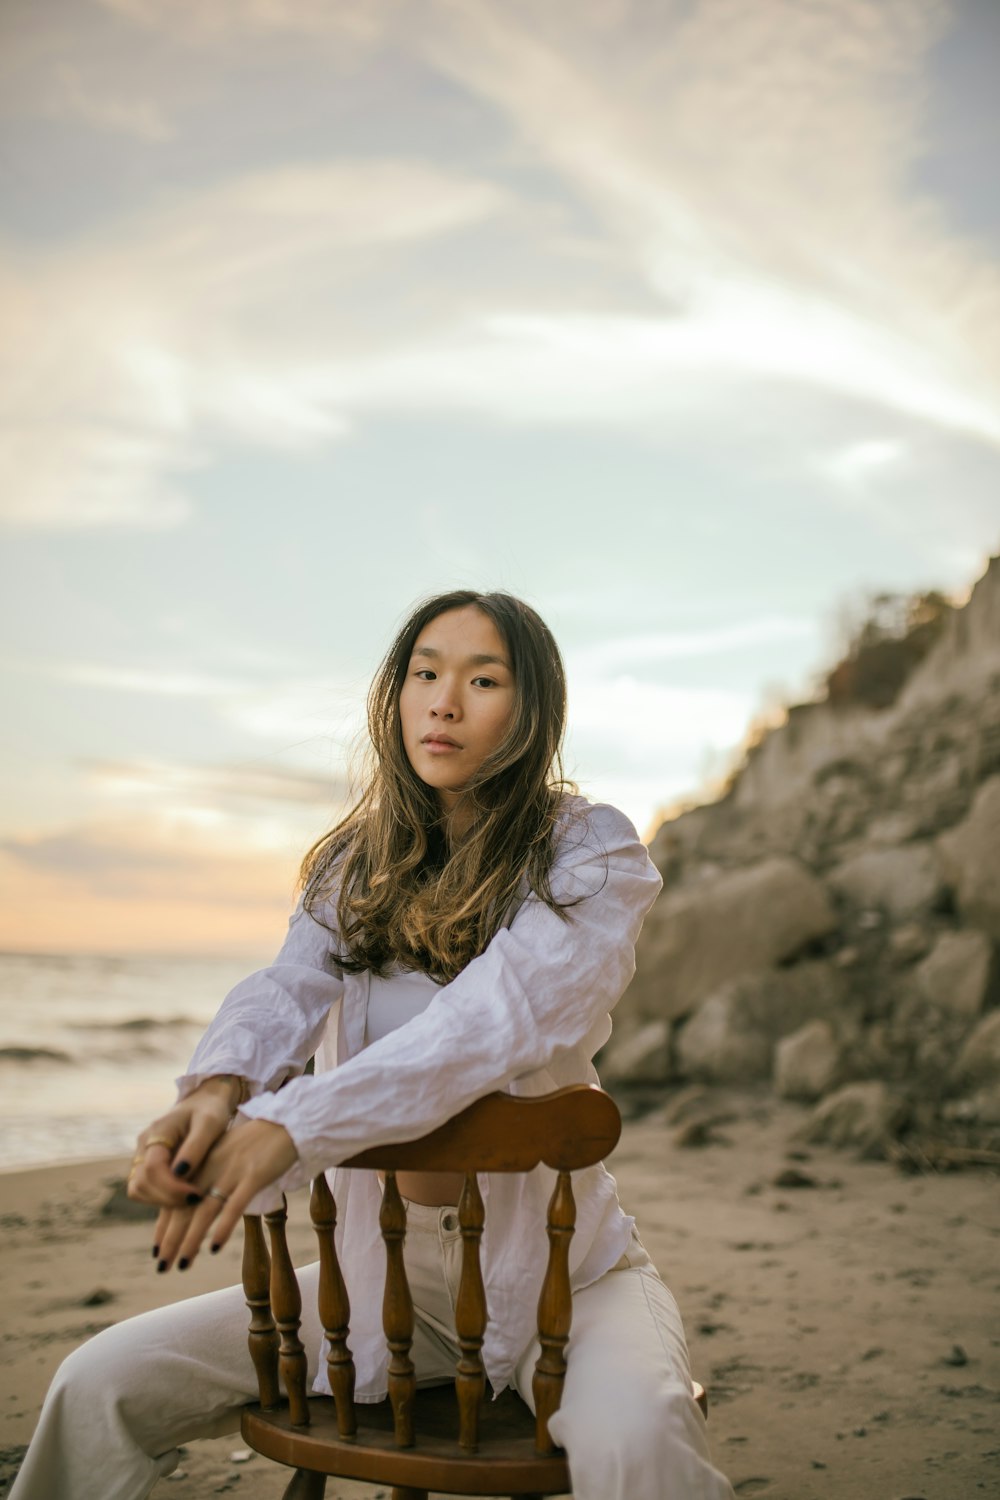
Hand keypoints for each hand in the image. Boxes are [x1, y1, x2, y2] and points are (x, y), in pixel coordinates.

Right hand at [127, 1076, 236, 1210]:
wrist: (204, 1102)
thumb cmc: (209, 1110)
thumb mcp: (210, 1123)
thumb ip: (195, 1146)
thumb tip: (180, 1173)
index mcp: (157, 1132)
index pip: (152, 1168)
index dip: (171, 1187)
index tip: (196, 1194)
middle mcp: (143, 1145)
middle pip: (140, 1183)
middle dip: (167, 1197)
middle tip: (195, 1200)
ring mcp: (141, 1156)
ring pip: (137, 1190)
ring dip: (161, 1200)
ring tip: (189, 1199)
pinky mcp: (146, 1166)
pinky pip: (143, 1190)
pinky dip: (159, 1198)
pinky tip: (182, 1196)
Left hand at [153, 1117, 297, 1271]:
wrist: (287, 1123)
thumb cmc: (257, 1143)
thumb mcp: (226, 1155)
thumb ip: (209, 1176)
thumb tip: (195, 1204)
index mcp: (203, 1163)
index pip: (176, 1199)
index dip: (164, 1226)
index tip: (156, 1252)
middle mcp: (212, 1168)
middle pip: (185, 1208)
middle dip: (171, 1240)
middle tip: (162, 1267)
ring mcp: (232, 1171)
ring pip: (205, 1211)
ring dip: (191, 1240)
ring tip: (182, 1264)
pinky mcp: (254, 1176)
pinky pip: (235, 1205)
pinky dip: (223, 1227)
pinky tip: (214, 1247)